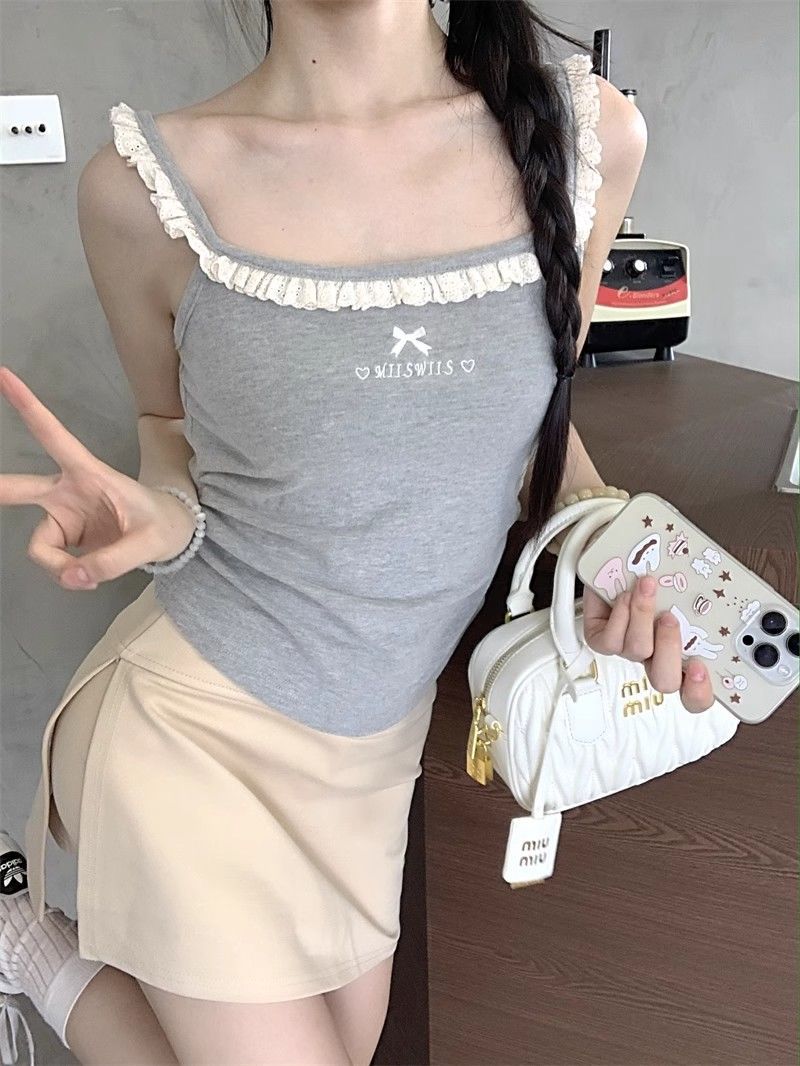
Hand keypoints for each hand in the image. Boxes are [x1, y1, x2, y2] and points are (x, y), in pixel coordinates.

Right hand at [0, 367, 197, 588]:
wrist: (172, 536)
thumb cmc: (164, 525)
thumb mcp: (150, 543)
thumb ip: (111, 562)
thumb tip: (73, 579)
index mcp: (89, 473)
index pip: (54, 436)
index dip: (28, 407)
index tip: (4, 375)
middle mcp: (67, 492)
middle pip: (18, 489)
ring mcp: (63, 516)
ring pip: (39, 547)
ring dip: (59, 567)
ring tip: (92, 576)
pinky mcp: (65, 538)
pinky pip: (53, 563)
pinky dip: (68, 575)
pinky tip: (90, 576)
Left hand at [581, 574, 715, 713]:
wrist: (615, 563)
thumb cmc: (653, 576)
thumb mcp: (685, 588)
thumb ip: (702, 600)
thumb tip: (720, 592)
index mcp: (681, 655)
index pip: (695, 694)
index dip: (699, 691)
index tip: (700, 667)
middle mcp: (653, 658)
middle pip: (665, 681)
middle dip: (669, 648)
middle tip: (670, 618)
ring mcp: (626, 651)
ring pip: (637, 652)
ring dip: (643, 617)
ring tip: (646, 589)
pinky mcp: (600, 640)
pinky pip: (609, 641)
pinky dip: (619, 615)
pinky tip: (624, 596)